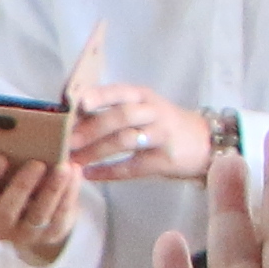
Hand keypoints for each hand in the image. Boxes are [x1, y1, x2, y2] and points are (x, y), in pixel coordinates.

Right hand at [0, 134, 85, 264]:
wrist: (32, 219)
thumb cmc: (9, 189)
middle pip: (7, 209)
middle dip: (22, 185)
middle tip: (37, 163)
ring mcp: (25, 234)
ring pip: (39, 214)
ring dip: (52, 189)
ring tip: (64, 166)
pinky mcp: (51, 234)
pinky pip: (61, 215)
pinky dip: (69, 193)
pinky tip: (74, 173)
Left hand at [71, 82, 216, 183]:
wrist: (204, 142)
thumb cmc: (160, 125)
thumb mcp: (141, 109)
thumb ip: (111, 110)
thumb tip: (69, 117)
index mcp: (141, 96)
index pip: (117, 92)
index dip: (96, 96)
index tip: (74, 102)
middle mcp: (152, 111)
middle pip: (120, 116)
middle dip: (90, 129)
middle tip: (65, 141)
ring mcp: (161, 135)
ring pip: (125, 140)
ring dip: (95, 151)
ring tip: (73, 160)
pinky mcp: (166, 159)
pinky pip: (133, 166)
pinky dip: (109, 172)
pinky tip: (90, 175)